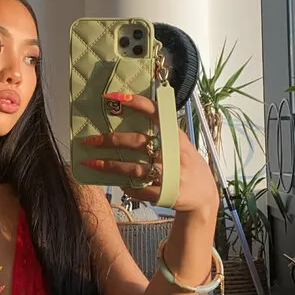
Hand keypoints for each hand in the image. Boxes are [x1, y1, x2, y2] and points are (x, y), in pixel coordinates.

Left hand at [80, 92, 218, 215]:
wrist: (205, 198)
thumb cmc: (187, 166)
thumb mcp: (181, 146)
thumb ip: (162, 134)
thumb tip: (129, 118)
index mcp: (177, 137)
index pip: (157, 113)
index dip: (136, 103)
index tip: (113, 96)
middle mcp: (174, 154)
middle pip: (138, 142)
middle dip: (111, 140)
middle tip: (89, 140)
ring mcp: (171, 175)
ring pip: (134, 168)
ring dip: (110, 165)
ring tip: (91, 162)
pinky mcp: (167, 194)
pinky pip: (140, 189)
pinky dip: (128, 186)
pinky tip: (119, 184)